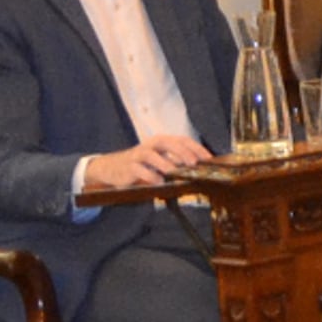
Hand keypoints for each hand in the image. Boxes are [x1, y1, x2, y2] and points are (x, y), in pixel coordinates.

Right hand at [82, 133, 213, 194]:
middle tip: (193, 163)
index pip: (182, 140)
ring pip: (151, 155)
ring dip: (165, 163)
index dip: (196, 148)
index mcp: (162, 142)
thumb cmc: (143, 164)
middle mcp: (150, 145)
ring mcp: (138, 155)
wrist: (112, 168)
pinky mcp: (129, 167)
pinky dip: (149, 175)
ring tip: (175, 172)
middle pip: (167, 143)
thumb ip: (177, 161)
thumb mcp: (161, 160)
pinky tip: (158, 181)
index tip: (209, 158)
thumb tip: (200, 168)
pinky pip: (139, 170)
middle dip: (182, 152)